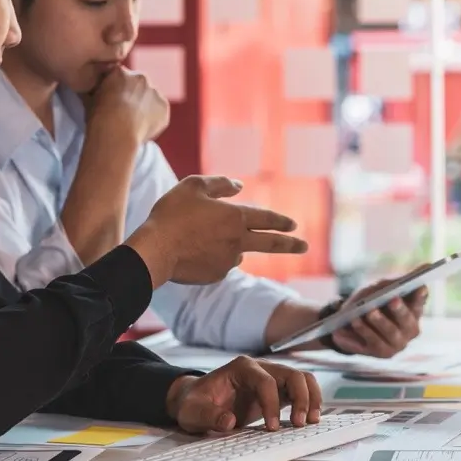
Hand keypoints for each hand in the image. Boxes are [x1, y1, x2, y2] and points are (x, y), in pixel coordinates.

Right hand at [84, 67, 169, 142]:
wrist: (116, 132)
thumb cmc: (99, 117)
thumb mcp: (89, 99)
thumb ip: (94, 89)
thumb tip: (89, 89)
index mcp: (120, 72)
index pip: (120, 77)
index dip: (117, 90)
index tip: (114, 101)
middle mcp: (140, 77)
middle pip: (138, 85)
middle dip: (133, 95)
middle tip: (125, 113)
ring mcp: (154, 91)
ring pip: (150, 98)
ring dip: (145, 106)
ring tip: (133, 123)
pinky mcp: (164, 107)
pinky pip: (160, 111)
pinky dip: (154, 118)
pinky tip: (143, 128)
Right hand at [125, 176, 307, 286]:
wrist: (155, 251)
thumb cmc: (173, 214)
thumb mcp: (194, 186)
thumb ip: (220, 184)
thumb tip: (239, 186)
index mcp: (236, 218)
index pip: (267, 219)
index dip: (281, 221)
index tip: (294, 225)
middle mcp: (238, 241)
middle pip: (272, 244)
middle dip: (291, 244)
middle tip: (304, 246)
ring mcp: (228, 261)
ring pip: (238, 253)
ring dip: (230, 247)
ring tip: (199, 238)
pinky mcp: (216, 275)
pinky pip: (220, 264)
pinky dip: (213, 257)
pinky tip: (193, 251)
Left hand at [166, 357, 321, 432]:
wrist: (196, 401)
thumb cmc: (194, 403)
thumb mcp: (192, 411)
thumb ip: (208, 416)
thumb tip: (229, 421)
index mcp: (241, 368)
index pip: (266, 381)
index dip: (272, 403)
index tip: (271, 427)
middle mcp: (260, 369)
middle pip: (292, 374)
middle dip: (301, 398)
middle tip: (299, 424)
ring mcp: (271, 378)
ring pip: (302, 379)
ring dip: (311, 398)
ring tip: (311, 421)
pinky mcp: (276, 392)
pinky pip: (300, 391)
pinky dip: (309, 403)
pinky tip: (307, 420)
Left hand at [330, 282, 427, 357]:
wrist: (351, 322)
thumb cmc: (373, 301)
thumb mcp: (383, 288)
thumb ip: (399, 281)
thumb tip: (427, 266)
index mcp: (413, 314)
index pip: (419, 304)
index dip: (420, 297)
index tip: (420, 286)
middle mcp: (408, 332)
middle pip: (406, 322)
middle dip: (399, 310)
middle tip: (392, 299)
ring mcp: (395, 345)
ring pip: (388, 335)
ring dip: (377, 323)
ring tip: (365, 314)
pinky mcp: (378, 353)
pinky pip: (369, 345)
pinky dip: (360, 334)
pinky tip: (351, 325)